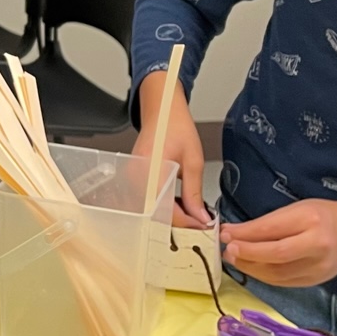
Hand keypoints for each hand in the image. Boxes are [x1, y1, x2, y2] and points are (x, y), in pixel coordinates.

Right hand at [132, 71, 210, 225]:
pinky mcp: (134, 179)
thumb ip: (195, 192)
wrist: (162, 111)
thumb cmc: (176, 128)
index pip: (166, 211)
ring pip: (153, 209)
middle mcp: (137, 179)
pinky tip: (180, 202)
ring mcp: (133, 180)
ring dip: (173, 214)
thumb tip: (200, 217)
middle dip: (181, 221)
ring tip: (193, 212)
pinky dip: (165, 205)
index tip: (203, 224)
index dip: (187, 222)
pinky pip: (149, 200)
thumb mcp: (193, 161)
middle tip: (201, 220)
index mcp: (151, 173)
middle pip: (157, 214)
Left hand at [220, 200, 336, 286]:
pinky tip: (252, 268)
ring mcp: (318, 267)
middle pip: (276, 254)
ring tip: (234, 259)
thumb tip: (232, 233)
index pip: (272, 229)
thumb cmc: (322, 216)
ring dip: (251, 268)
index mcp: (311, 220)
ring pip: (278, 274)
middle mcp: (317, 245)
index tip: (225, 234)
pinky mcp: (315, 281)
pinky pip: (284, 282)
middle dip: (247, 254)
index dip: (245, 234)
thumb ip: (268, 222)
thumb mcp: (296, 209)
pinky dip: (264, 276)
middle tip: (228, 250)